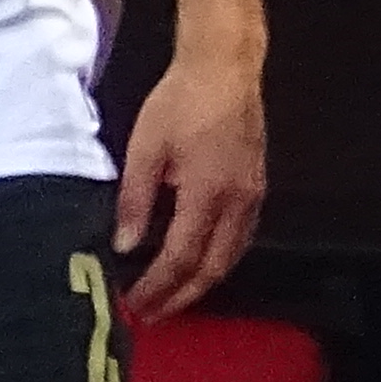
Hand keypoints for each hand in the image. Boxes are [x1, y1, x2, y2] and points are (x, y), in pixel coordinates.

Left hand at [111, 29, 265, 317]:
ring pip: (231, 257)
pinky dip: (218, 259)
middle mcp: (237, 204)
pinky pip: (240, 238)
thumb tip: (124, 245)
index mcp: (207, 195)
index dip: (156, 287)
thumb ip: (135, 200)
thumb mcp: (145, 148)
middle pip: (212, 269)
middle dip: (181, 297)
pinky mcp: (256, 187)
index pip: (181, 258)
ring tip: (173, 296)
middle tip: (152, 314)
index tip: (133, 303)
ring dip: (201, 283)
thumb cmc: (181, 101)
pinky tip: (200, 261)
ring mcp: (252, 197)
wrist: (225, 67)